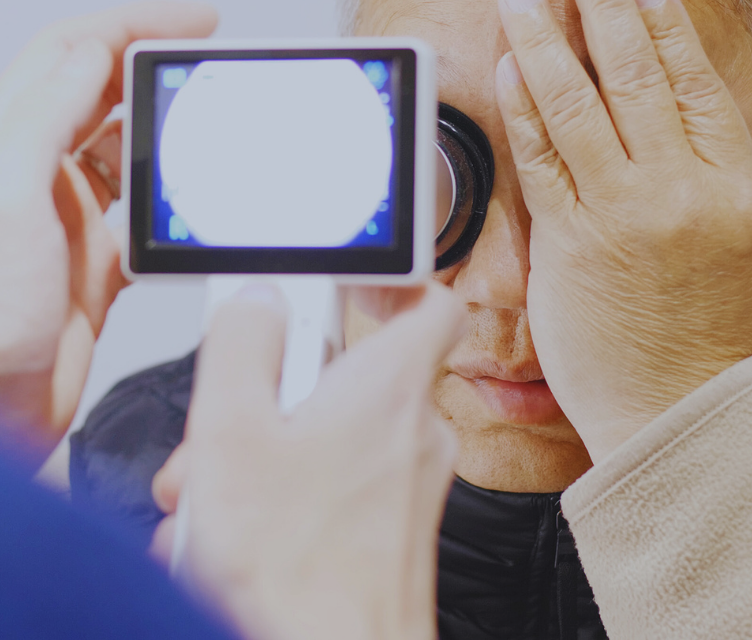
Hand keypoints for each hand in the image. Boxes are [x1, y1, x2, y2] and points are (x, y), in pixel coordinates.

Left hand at [0, 2, 217, 455]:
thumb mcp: (5, 195)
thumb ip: (44, 117)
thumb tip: (90, 55)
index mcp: (12, 143)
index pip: (73, 54)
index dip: (133, 24)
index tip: (193, 19)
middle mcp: (38, 175)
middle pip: (104, 96)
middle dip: (157, 68)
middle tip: (209, 61)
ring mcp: (68, 222)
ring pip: (127, 154)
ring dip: (167, 133)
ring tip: (210, 122)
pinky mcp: (93, 268)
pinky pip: (142, 220)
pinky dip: (169, 204)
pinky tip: (190, 202)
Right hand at [153, 282, 464, 639]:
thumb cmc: (298, 576)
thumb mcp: (233, 433)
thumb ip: (244, 344)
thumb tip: (258, 299)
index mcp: (389, 387)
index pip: (429, 302)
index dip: (389, 282)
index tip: (344, 285)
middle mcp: (412, 433)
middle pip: (348, 375)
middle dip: (274, 394)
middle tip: (226, 427)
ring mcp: (405, 487)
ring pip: (330, 435)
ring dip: (265, 454)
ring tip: (215, 499)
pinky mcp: (389, 533)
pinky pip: (334, 486)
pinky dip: (284, 498)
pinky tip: (236, 538)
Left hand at [494, 0, 751, 462]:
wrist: (675, 411)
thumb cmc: (719, 333)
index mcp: (733, 185)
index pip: (694, 82)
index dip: (665, 23)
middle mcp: (678, 189)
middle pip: (635, 76)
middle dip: (605, 5)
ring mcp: (620, 214)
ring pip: (579, 107)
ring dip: (548, 40)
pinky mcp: (569, 243)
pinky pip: (542, 161)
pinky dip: (524, 108)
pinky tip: (510, 65)